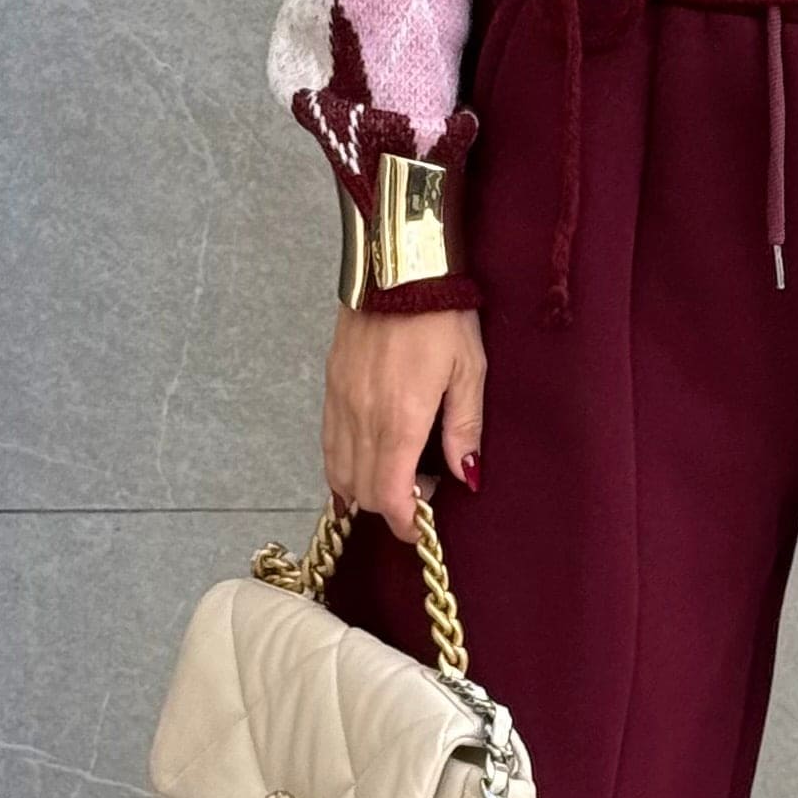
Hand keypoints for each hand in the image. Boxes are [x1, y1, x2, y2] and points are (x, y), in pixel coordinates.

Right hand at [322, 304, 485, 538]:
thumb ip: (465, 428)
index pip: (389, 495)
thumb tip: (466, 474)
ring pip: (338, 471)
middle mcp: (363, 417)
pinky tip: (360, 465)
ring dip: (364, 489)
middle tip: (422, 494)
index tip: (423, 527)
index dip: (406, 522)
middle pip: (363, 491)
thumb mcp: (469, 371)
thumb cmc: (441, 316)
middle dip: (390, 507)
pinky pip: (328, 443)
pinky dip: (341, 465)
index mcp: (400, 419)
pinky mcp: (331, 387)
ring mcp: (341, 402)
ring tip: (395, 479)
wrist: (397, 269)